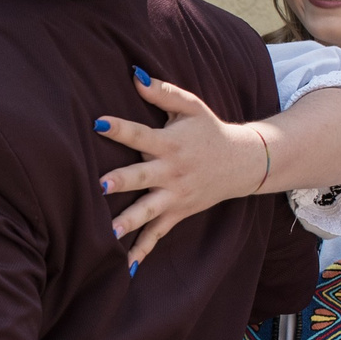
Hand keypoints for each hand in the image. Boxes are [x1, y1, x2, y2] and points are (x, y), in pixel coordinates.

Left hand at [95, 71, 271, 269]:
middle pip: (143, 176)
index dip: (120, 128)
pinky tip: (125, 266)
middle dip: (122, 181)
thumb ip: (162, 92)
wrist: (242, 162)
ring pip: (149, 211)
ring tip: (108, 233)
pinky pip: (158, 234)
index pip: (141, 134)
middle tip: (101, 185)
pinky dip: (144, 249)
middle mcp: (171, 171)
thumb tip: (134, 74)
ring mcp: (175, 196)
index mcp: (170, 143)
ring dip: (129, 221)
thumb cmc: (208, 130)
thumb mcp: (191, 106)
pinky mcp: (178, 213)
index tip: (98, 122)